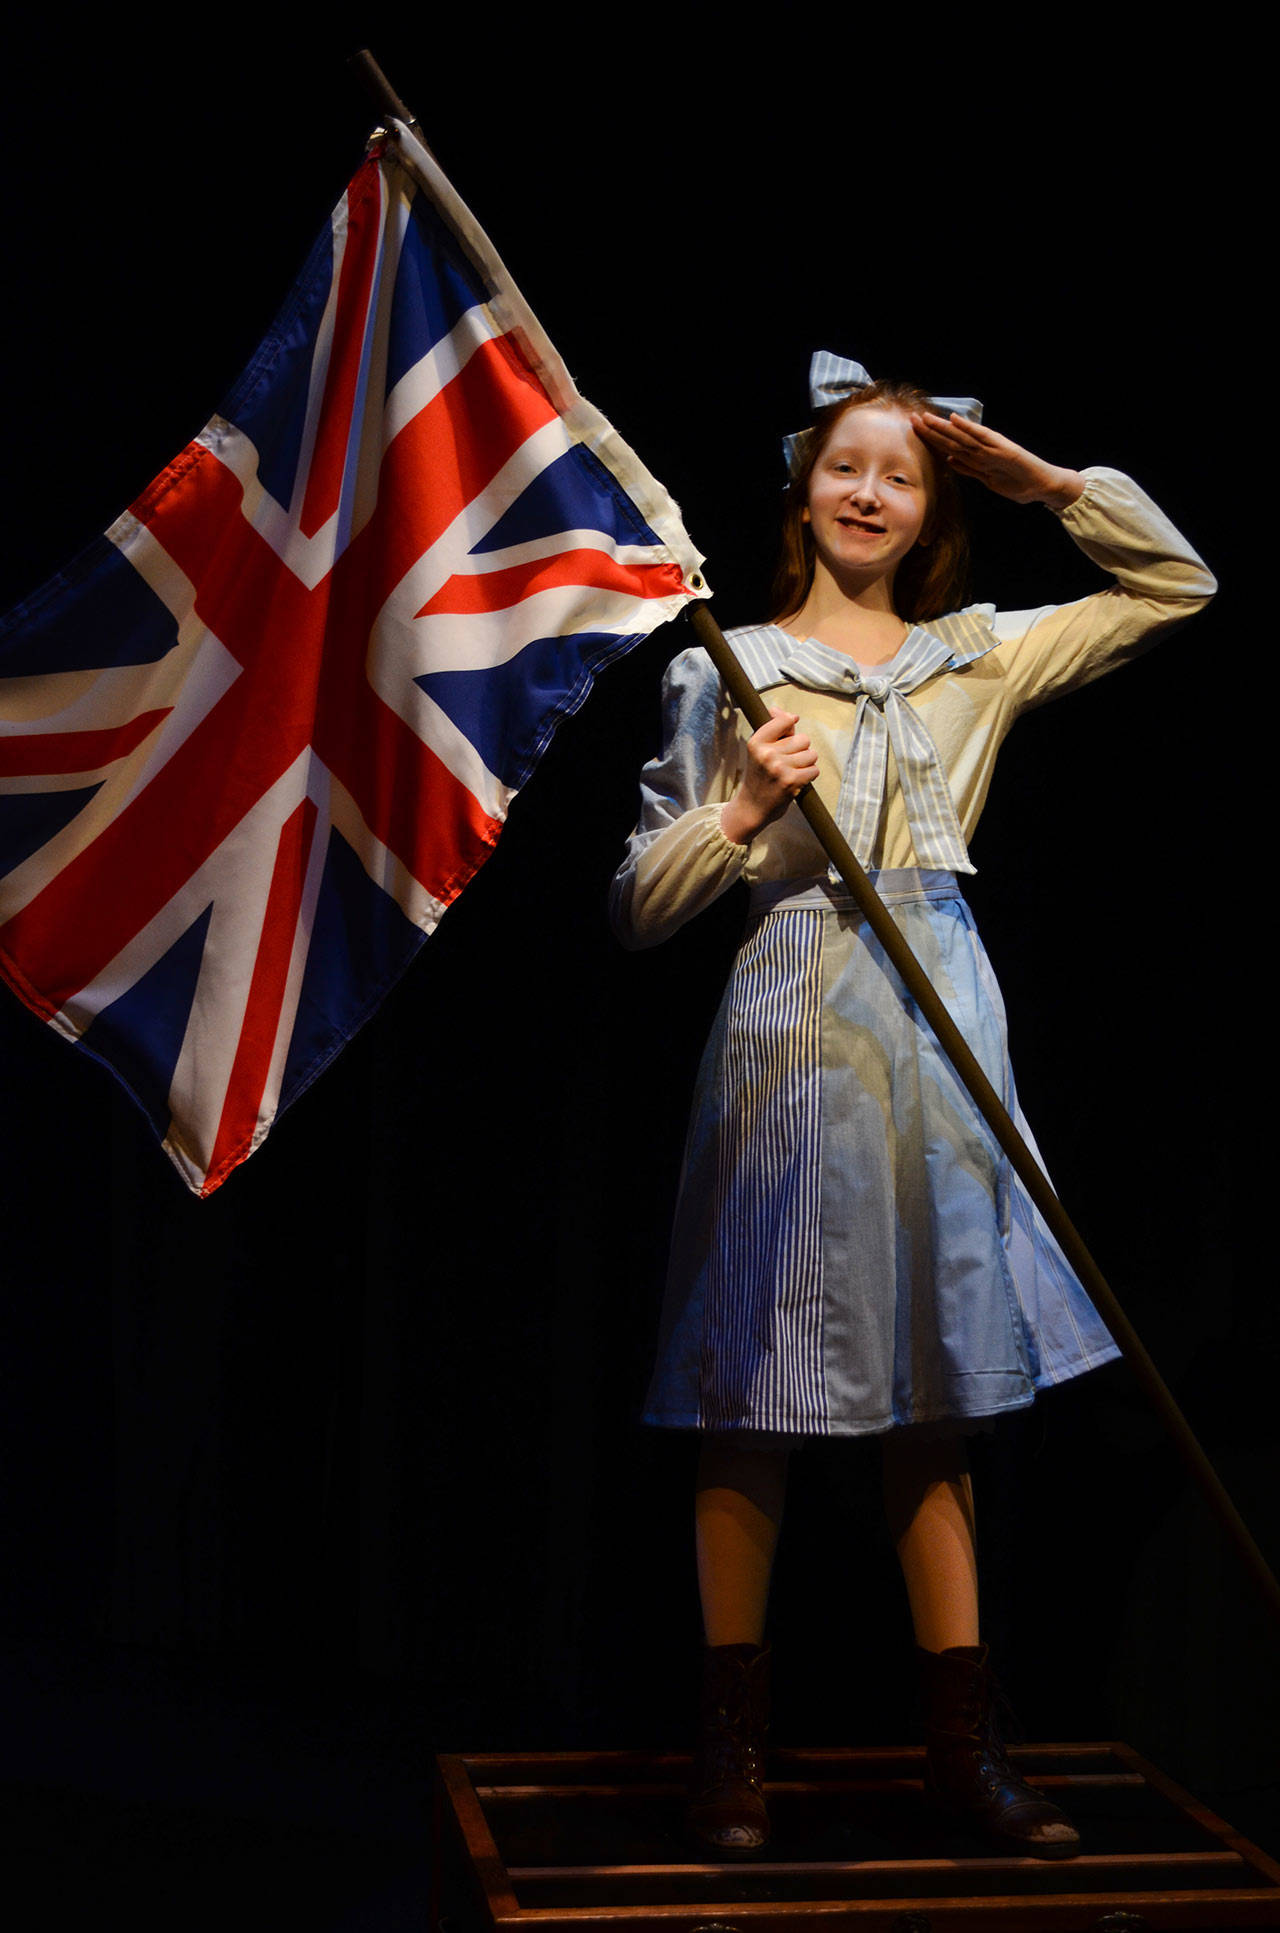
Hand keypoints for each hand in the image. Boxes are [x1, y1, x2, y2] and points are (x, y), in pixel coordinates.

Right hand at [721, 707, 819, 845]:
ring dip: (806, 763)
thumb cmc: (759, 776)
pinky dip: (809, 775)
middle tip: (787, 762)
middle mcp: (767, 753)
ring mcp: (779, 768)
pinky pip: (814, 769)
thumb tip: (783, 712)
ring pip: (811, 754)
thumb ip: (773, 730)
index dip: (790, 727)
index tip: (785, 738)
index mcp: (756, 742)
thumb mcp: (759, 750)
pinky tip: (797, 780)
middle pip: (803, 739)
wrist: (752, 807)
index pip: (784, 720)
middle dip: (800, 750)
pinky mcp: (791, 781)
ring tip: (792, 772)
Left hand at [912, 411, 1083, 509]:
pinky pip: (983, 438)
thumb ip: (969, 469)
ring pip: (962, 437)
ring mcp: (992, 449)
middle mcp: (983, 449)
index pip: (949, 446)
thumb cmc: (1017, 482)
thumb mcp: (986, 478)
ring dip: (944, 428)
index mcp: (977, 456)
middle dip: (931, 430)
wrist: (1042, 484)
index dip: (931, 438)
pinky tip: (956, 420)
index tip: (915, 431)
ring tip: (927, 418)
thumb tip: (949, 461)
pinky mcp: (1003, 450)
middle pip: (952, 439)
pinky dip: (969, 429)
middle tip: (912, 419)